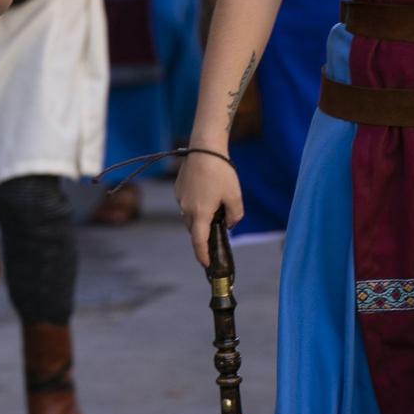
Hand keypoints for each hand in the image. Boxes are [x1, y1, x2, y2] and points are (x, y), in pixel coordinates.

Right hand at [176, 149, 243, 267]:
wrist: (204, 148)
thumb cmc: (221, 172)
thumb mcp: (235, 196)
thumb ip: (235, 216)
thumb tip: (229, 224)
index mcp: (201, 214)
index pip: (199, 242)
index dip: (202, 256)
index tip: (206, 264)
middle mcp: (187, 209)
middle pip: (194, 230)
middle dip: (203, 235)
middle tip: (216, 234)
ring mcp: (180, 199)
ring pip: (190, 216)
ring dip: (200, 219)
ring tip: (214, 208)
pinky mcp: (178, 189)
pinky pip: (187, 204)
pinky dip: (196, 205)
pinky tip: (207, 193)